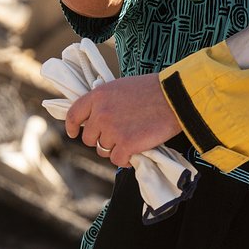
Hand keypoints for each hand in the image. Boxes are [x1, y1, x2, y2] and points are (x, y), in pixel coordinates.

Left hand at [64, 73, 183, 167]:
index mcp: (98, 96)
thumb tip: (97, 119)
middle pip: (89, 138)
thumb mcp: (122, 87)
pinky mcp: (126, 145)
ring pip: (103, 151)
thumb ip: (105, 102)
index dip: (72, 126)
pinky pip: (117, 160)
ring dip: (116, 148)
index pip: (74, 114)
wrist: (175, 97)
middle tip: (120, 134)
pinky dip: (127, 159)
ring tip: (133, 138)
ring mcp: (112, 130)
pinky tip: (137, 150)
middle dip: (102, 139)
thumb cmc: (153, 90)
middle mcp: (101, 113)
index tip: (74, 133)